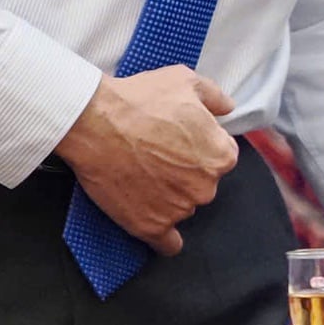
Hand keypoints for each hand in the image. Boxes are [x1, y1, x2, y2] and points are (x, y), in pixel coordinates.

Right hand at [52, 67, 237, 254]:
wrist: (95, 123)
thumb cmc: (139, 100)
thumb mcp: (184, 81)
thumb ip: (215, 96)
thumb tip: (228, 107)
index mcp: (220, 155)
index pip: (221, 156)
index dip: (200, 146)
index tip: (180, 141)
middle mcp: (206, 187)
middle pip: (203, 183)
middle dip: (186, 172)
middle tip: (158, 155)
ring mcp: (179, 209)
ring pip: (183, 207)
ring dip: (170, 196)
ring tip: (143, 174)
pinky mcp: (151, 227)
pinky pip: (168, 243)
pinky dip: (164, 237)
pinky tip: (156, 223)